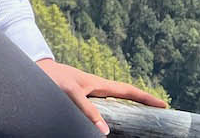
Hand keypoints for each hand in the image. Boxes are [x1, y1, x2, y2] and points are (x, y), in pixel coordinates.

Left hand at [35, 58, 167, 135]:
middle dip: (141, 103)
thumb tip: (105, 132)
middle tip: (157, 112)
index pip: (128, 91)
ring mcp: (89, 93)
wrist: (36, 69)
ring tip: (140, 118)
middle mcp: (96, 88)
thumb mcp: (71, 93)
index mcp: (99, 84)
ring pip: (113, 102)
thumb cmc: (53, 78)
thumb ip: (87, 110)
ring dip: (126, 108)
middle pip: (124, 96)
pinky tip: (109, 124)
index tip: (163, 105)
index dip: (146, 98)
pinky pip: (100, 107)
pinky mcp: (80, 98)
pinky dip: (109, 114)